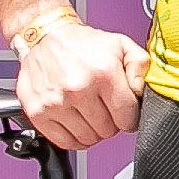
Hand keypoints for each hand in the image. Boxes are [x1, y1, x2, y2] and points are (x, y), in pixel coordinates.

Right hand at [17, 18, 145, 149]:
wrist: (45, 36)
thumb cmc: (82, 44)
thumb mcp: (121, 45)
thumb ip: (140, 66)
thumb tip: (141, 91)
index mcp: (103, 73)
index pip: (127, 118)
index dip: (130, 118)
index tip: (124, 111)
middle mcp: (78, 89)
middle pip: (108, 130)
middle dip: (110, 122)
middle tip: (103, 107)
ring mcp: (56, 103)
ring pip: (87, 139)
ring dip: (92, 131)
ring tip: (88, 112)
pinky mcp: (37, 112)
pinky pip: (64, 142)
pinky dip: (73, 137)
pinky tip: (75, 121)